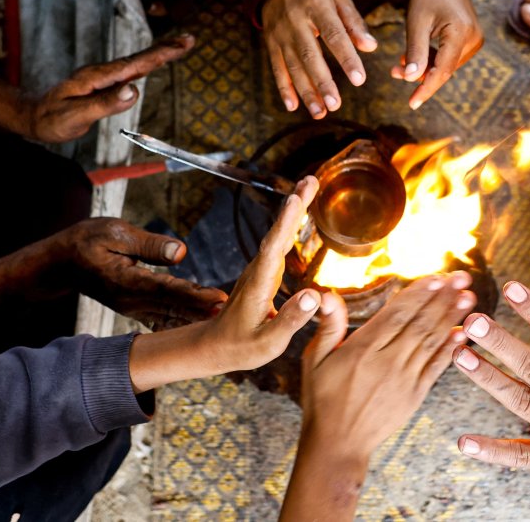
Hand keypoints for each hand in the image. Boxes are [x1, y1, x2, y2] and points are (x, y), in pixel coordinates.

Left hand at [28, 35, 193, 142]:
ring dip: (159, 54)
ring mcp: (102, 77)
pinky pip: (129, 70)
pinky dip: (147, 63)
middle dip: (165, 49)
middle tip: (189, 41)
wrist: (32, 118)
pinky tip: (154, 62)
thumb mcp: (77, 116)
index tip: (180, 46)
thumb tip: (134, 90)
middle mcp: (101, 73)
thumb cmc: (52, 120)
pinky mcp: (103, 83)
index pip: (134, 65)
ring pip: (135, 63)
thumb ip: (106, 103)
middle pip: (138, 59)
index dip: (159, 56)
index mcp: (97, 78)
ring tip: (180, 47)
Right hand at [47, 217, 226, 323]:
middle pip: (176, 307)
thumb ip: (148, 243)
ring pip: (171, 314)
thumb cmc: (85, 242)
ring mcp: (133, 306)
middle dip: (206, 311)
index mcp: (127, 281)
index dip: (196, 295)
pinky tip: (204, 322)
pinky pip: (164, 316)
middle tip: (235, 315)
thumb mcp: (113, 233)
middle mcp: (132, 299)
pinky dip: (184, 319)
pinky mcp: (136, 307)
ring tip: (226, 321)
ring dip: (198, 318)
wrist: (60, 264)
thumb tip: (180, 251)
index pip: (169, 289)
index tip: (220, 299)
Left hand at [128, 176, 324, 392]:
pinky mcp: (264, 271)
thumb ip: (290, 320)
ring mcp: (260, 269)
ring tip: (311, 185)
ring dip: (295, 208)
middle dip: (295, 205)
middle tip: (311, 179)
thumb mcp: (267, 344)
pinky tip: (301, 212)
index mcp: (259, 285)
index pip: (273, 249)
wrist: (215, 346)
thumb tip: (314, 296)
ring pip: (279, 233)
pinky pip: (280, 240)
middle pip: (278, 232)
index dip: (285, 223)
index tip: (296, 199)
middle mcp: (258, 271)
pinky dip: (291, 222)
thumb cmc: (241, 348)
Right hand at [262, 0, 377, 118]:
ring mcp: (281, 34)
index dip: (346, 58)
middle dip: (322, 82)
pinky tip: (292, 106)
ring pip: (293, 66)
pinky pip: (277, 68)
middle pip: (310, 55)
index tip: (359, 80)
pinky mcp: (271, 43)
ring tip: (320, 112)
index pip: (334, 35)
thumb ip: (354, 23)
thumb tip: (371, 47)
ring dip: (306, 91)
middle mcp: (296, 21)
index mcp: (317, 7)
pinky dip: (283, 88)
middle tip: (336, 105)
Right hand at [279, 272, 475, 521]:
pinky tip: (463, 333)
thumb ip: (328, 327)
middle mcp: (388, 361)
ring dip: (452, 318)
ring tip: (469, 298)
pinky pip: (436, 367)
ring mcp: (404, 378)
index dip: (420, 294)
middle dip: (443, 299)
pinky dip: (450, 349)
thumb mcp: (315, 360)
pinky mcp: (415, 394)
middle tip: (462, 277)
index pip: (397, 313)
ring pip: (432, 341)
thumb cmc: (322, 399)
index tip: (437, 277)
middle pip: (421, 323)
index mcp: (363, 348)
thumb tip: (325, 295)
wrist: (338, 444)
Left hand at [397, 0, 482, 109]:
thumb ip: (415, 51)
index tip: (412, 104)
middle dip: (419, 76)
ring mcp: (475, 40)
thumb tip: (411, 80)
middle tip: (394, 72)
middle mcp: (473, 39)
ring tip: (400, 64)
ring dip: (424, 68)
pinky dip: (431, 60)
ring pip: (446, 66)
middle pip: (444, 70)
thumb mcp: (416, 22)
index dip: (426, 89)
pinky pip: (449, 58)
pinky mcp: (471, 40)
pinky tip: (414, 57)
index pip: (443, 71)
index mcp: (461, 33)